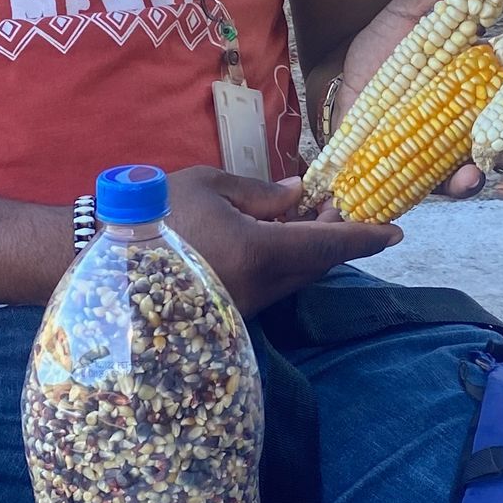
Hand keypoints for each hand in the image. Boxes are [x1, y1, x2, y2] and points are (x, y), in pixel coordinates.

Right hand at [166, 166, 398, 314]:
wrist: (106, 263)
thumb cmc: (156, 214)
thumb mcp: (211, 187)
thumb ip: (262, 192)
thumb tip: (298, 193)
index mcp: (261, 251)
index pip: (329, 245)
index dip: (365, 236)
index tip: (397, 231)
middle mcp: (261, 288)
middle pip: (317, 265)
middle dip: (338, 238)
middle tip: (346, 205)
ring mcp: (245, 307)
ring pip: (295, 279)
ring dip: (311, 251)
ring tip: (311, 215)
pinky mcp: (228, 315)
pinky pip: (271, 287)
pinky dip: (285, 263)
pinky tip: (276, 238)